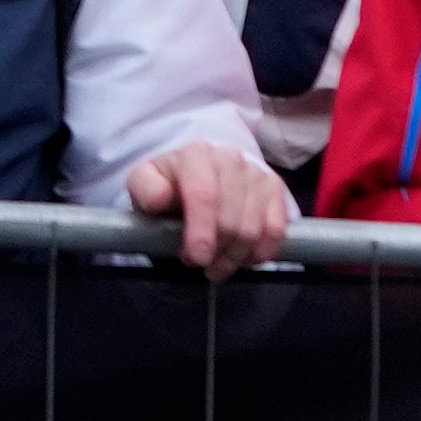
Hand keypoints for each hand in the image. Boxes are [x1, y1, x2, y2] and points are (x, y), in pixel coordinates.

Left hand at [119, 138, 294, 276]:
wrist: (197, 176)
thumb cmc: (169, 185)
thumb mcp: (145, 184)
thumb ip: (146, 189)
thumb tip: (161, 198)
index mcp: (196, 154)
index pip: (204, 194)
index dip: (202, 230)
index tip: (198, 258)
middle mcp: (231, 158)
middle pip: (231, 218)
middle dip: (215, 250)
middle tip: (199, 264)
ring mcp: (256, 172)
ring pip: (253, 229)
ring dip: (234, 257)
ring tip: (216, 266)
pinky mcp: (275, 188)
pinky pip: (276, 230)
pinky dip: (259, 252)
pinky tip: (242, 259)